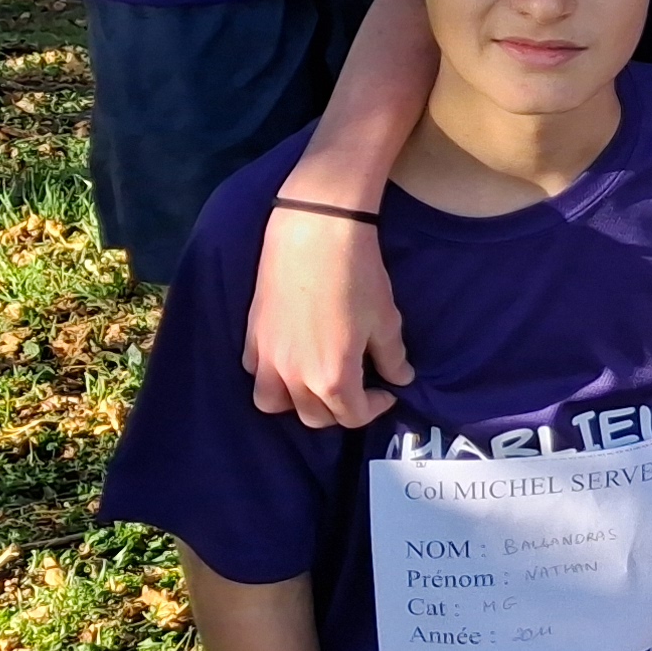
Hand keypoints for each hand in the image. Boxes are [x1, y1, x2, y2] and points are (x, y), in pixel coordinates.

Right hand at [246, 210, 410, 428]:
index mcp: (332, 378)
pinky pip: (256, 373)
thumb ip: (392, 357)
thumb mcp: (386, 320)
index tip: (386, 391)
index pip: (351, 416)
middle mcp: (294, 377)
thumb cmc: (357, 276)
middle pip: (313, 417)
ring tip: (315, 382)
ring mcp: (267, 358)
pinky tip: (290, 359)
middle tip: (356, 386)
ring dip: (296, 401)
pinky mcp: (251, 336)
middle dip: (339, 409)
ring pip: (274, 403)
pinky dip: (272, 376)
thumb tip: (401, 378)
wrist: (315, 233)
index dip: (375, 408)